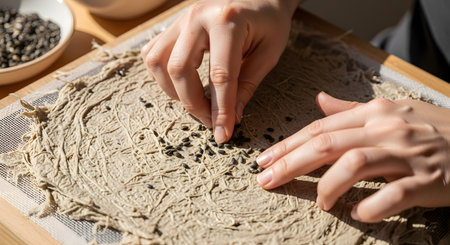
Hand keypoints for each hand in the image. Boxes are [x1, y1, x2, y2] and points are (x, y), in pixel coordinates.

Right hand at [141, 0, 300, 142]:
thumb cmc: (269, 22)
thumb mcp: (269, 54)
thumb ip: (247, 86)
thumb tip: (230, 119)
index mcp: (228, 21)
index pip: (220, 76)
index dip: (221, 110)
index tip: (222, 134)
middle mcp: (197, 17)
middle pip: (180, 70)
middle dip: (193, 104)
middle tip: (211, 121)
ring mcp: (180, 19)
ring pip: (158, 63)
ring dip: (173, 91)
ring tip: (196, 101)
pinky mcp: (173, 25)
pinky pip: (153, 53)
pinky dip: (162, 75)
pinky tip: (182, 83)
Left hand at [256, 92, 449, 222]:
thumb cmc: (432, 128)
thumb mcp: (392, 110)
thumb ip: (351, 110)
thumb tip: (318, 101)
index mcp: (374, 113)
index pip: (319, 128)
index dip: (288, 144)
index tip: (264, 159)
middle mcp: (387, 129)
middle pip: (326, 144)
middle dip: (290, 163)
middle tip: (266, 180)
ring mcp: (408, 154)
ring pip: (354, 165)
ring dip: (328, 185)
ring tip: (320, 201)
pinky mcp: (429, 180)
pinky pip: (394, 194)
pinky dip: (372, 205)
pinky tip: (358, 213)